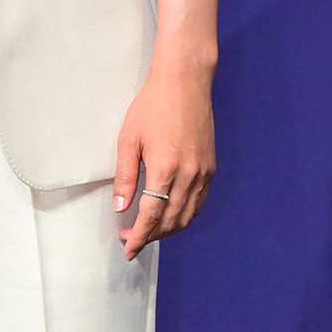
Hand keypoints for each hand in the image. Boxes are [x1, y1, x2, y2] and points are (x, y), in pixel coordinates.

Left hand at [112, 62, 215, 261]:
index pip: (152, 216)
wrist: (184, 83)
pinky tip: (170, 215)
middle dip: (151, 236)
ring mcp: (203, 173)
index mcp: (165, 168)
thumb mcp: (129, 138)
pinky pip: (198, 202)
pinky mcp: (211, 168)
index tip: (128, 248)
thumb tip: (121, 208)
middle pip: (171, 221)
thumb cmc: (152, 106)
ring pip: (187, 216)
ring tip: (148, 232)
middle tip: (132, 240)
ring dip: (169, 230)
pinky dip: (184, 216)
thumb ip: (125, 176)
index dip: (139, 236)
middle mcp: (189, 176)